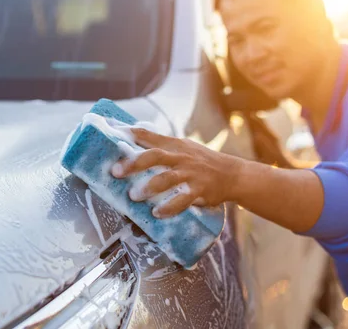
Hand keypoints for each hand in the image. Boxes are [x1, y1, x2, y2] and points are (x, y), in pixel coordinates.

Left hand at [111, 128, 241, 217]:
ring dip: (148, 187)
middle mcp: (181, 157)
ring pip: (166, 178)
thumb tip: (134, 142)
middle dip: (133, 163)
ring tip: (133, 196)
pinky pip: (182, 200)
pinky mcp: (200, 190)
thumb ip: (162, 146)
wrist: (232, 174)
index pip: (151, 136)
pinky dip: (169, 207)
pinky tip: (157, 213)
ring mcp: (190, 174)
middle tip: (116, 172)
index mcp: (175, 145)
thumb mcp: (184, 148)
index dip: (133, 134)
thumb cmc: (202, 161)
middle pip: (154, 156)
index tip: (115, 133)